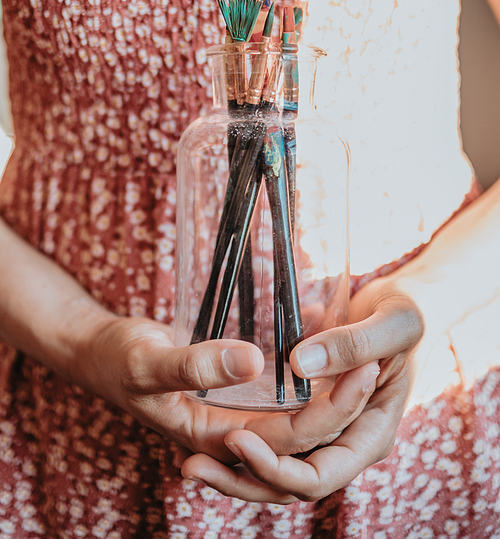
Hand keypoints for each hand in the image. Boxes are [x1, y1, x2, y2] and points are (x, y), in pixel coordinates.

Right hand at [77, 312, 383, 472]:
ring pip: (297, 421)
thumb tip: (255, 362)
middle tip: (379, 361)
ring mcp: (233, 415)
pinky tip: (327, 353)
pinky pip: (282, 400)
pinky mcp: (234, 396)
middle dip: (344, 404)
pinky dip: (309, 383)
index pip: (289, 439)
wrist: (99, 353)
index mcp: (212, 436)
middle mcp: (230, 434)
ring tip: (367, 360)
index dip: (330, 408)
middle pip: (303, 435)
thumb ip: (195, 363)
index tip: (363, 368)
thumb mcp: (148, 359)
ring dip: (333, 396)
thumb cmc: (116, 359)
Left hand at [180, 277, 423, 501]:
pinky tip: (206, 430)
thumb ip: (353, 343)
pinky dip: (245, 438)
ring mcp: (327, 428)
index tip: (236, 437)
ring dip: (235, 467)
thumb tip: (301, 364)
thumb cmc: (410, 313)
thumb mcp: (394, 323)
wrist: (407, 306)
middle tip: (191, 466)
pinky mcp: (310, 408)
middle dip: (241, 480)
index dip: (275, 467)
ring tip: (187, 462)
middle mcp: (347, 441)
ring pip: (277, 465)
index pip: (319, 476)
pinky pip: (274, 434)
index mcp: (371, 435)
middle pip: (289, 483)